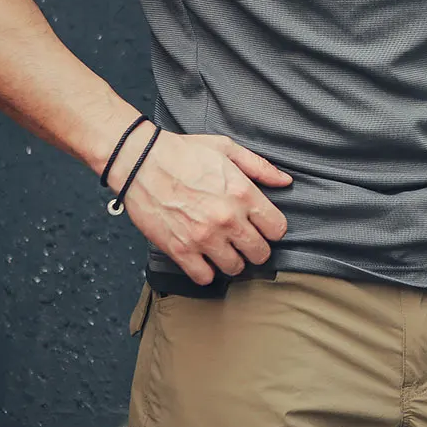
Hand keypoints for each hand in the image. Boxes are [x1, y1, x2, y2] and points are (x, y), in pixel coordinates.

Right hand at [106, 130, 292, 284]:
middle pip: (260, 254)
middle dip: (255, 249)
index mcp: (243, 194)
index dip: (272, 229)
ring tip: (223, 249)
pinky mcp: (180, 250)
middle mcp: (228, 219)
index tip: (262, 227)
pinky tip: (202, 258)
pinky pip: (204, 277)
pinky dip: (205, 271)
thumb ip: (260, 167)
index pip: (277, 229)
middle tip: (244, 241)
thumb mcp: (227, 149)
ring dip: (231, 261)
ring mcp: (204, 237)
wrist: (141, 161)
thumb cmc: (184, 152)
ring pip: (234, 268)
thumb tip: (285, 181)